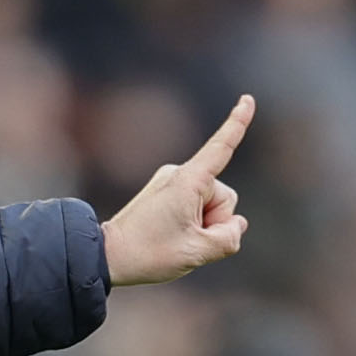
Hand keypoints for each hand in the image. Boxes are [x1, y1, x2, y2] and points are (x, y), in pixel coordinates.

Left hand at [99, 94, 254, 285]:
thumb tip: (237, 225)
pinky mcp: (165, 191)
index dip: (237, 124)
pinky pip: (194, 205)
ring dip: (203, 224)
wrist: (108, 256)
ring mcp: (170, 181)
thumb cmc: (148, 253)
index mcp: (188, 181)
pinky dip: (192, 221)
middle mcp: (179, 174)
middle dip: (216, 221)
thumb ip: (228, 238)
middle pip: (223, 197)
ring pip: (210, 204)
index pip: (220, 148)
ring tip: (174, 239)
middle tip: (185, 240)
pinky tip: (172, 234)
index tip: (247, 99)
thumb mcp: (197, 252)